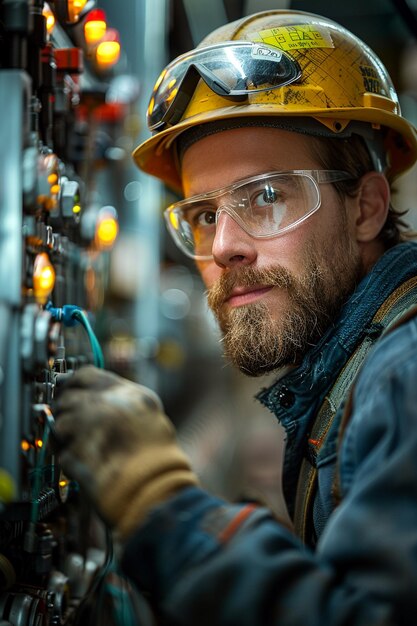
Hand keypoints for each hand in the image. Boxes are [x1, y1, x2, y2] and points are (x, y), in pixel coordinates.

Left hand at [54, 365, 197, 538]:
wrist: (156, 492)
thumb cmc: (158, 461)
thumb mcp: (148, 417)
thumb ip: (119, 402)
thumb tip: (88, 396)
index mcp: (129, 393)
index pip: (86, 374)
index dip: (72, 383)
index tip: (66, 390)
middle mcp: (108, 404)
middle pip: (67, 397)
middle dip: (65, 412)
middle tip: (73, 427)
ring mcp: (89, 427)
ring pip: (59, 423)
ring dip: (65, 438)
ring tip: (85, 451)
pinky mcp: (75, 452)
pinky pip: (60, 452)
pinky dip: (68, 460)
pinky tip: (86, 466)